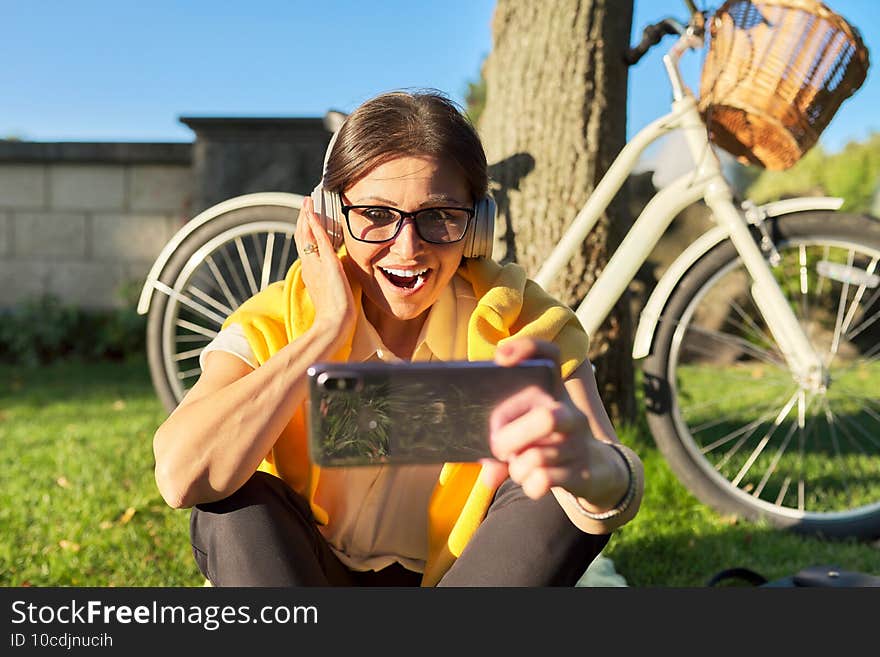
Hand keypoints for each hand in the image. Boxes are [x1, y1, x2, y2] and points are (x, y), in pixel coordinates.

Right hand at [294, 197, 356, 338]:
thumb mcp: (334, 293)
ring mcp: (316, 264)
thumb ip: (335, 282)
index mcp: (311, 273)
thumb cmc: (336, 316)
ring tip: (307, 202)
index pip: (306, 248)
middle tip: (305, 203)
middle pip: (302, 238)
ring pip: (307, 235)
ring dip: (307, 216)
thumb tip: (341, 277)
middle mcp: (309, 267)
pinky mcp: (326, 263)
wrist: (334, 324)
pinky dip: (314, 224)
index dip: (306, 232)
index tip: (307, 219)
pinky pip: (318, 239)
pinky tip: (313, 212)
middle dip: (303, 220)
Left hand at [479, 337, 604, 500]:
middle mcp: (570, 413)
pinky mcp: (582, 473)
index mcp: (553, 394)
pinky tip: (532, 482)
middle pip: (546, 417)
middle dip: (510, 437)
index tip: (501, 357)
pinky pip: (545, 480)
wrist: (596, 472)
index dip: (528, 349)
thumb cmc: (547, 445)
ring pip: (538, 456)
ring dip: (517, 467)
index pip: (550, 356)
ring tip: (518, 467)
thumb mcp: (526, 438)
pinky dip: (530, 485)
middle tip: (499, 447)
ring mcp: (578, 443)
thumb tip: (489, 475)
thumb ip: (502, 448)